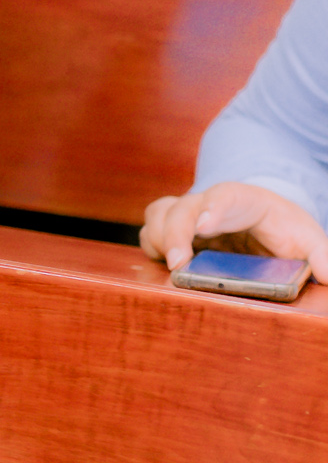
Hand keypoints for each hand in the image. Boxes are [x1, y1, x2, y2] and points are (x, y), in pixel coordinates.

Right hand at [140, 182, 327, 278]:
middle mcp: (210, 203)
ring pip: (159, 215)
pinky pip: (151, 233)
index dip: (212, 210)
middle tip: (179, 264)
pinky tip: (166, 266)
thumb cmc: (280, 228)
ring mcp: (188, 217)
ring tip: (171, 265)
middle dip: (176, 234)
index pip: (226, 197)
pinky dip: (153, 248)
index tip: (203, 227)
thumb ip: (321, 256)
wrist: (259, 220)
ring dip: (159, 239)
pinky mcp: (174, 232)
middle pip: (182, 208)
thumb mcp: (306, 238)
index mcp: (246, 201)